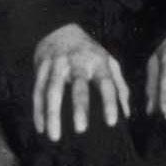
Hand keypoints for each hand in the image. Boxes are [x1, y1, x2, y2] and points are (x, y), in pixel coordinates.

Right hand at [31, 22, 129, 140]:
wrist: (60, 28)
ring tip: (54, 136)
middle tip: (81, 130)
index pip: (107, 83)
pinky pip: (38, 91)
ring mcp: (58, 63)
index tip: (111, 122)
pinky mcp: (41, 67)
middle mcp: (78, 62)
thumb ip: (120, 87)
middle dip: (80, 107)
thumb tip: (127, 114)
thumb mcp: (109, 62)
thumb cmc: (90, 53)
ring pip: (52, 90)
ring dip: (52, 114)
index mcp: (98, 62)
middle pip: (78, 86)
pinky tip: (41, 128)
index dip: (110, 102)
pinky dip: (38, 111)